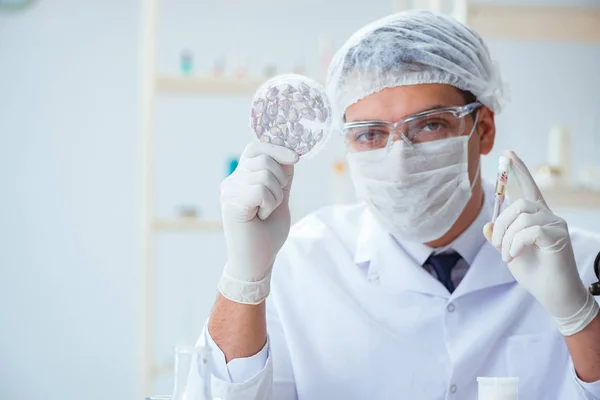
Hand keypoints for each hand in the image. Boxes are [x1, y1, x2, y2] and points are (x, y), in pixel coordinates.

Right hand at [218, 141, 297, 304]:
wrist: (257, 261)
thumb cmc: (266, 234)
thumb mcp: (280, 199)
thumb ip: (283, 178)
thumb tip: (290, 156)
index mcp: (241, 177)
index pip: (255, 148)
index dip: (276, 148)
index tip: (295, 159)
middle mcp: (232, 181)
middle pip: (264, 158)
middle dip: (280, 181)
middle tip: (273, 203)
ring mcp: (229, 191)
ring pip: (265, 174)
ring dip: (276, 196)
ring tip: (265, 212)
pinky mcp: (231, 202)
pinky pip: (260, 190)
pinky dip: (269, 204)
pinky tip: (260, 217)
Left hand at [483, 151, 598, 335]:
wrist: (553, 296)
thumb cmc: (535, 274)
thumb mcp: (509, 252)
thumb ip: (499, 237)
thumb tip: (487, 225)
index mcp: (537, 217)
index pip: (528, 188)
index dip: (519, 170)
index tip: (508, 154)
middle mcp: (549, 216)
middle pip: (519, 203)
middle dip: (501, 224)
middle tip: (498, 246)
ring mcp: (556, 225)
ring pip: (522, 217)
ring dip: (507, 238)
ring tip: (507, 256)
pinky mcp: (559, 236)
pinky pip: (529, 231)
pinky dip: (515, 244)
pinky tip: (514, 257)